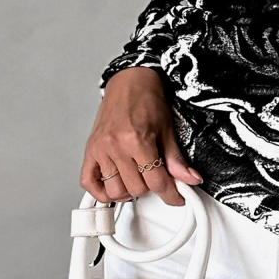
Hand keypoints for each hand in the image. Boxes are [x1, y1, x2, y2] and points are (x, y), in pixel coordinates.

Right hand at [81, 66, 202, 207]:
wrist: (131, 81)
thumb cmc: (147, 100)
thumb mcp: (167, 130)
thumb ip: (176, 159)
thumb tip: (190, 179)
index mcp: (137, 140)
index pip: (156, 181)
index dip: (170, 194)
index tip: (176, 197)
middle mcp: (116, 146)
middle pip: (136, 188)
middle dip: (151, 187)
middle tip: (157, 178)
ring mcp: (100, 149)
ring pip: (115, 190)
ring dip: (129, 190)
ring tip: (138, 180)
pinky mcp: (90, 150)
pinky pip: (89, 182)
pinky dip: (101, 192)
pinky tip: (114, 189)